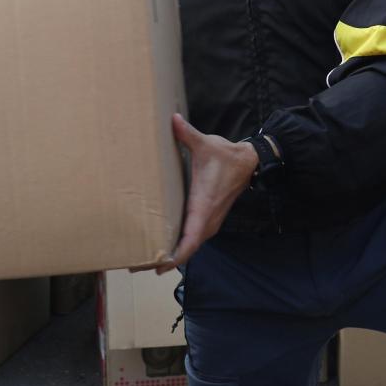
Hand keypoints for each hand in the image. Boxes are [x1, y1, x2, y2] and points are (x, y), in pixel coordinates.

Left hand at [158, 114, 256, 272]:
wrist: (248, 163)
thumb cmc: (226, 156)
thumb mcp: (206, 144)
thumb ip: (187, 134)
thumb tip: (173, 119)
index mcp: (203, 207)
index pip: (190, 241)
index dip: (175, 257)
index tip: (157, 266)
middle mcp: (206, 219)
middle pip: (186, 249)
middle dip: (164, 260)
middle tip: (137, 266)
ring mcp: (208, 222)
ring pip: (189, 246)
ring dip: (171, 255)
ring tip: (145, 261)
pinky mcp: (208, 219)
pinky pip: (192, 239)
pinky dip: (178, 247)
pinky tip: (162, 247)